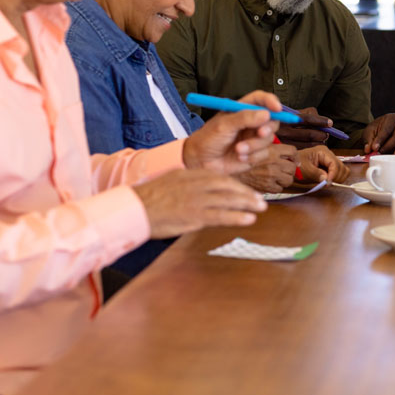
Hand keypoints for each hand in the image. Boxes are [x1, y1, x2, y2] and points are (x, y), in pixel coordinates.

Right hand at [133, 169, 266, 237]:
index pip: (219, 177)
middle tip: (260, 200)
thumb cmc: (149, 198)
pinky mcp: (194, 215)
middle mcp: (196, 184)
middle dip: (246, 194)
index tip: (246, 191)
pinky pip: (221, 216)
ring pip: (228, 199)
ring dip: (247, 204)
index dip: (236, 185)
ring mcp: (196, 199)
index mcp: (190, 174)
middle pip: (228, 186)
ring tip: (261, 208)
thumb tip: (201, 190)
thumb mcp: (170, 183)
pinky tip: (248, 219)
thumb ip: (188, 184)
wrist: (133, 209)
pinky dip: (237, 217)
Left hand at [182, 90, 278, 173]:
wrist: (201, 162)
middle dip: (267, 128)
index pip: (261, 100)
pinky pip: (264, 154)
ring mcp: (253, 138)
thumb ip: (244, 118)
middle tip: (260, 133)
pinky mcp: (255, 154)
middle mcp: (251, 123)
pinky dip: (252, 156)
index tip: (277, 108)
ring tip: (238, 149)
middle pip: (272, 120)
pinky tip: (239, 157)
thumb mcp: (224, 125)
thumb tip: (266, 114)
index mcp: (242, 110)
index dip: (271, 101)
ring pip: (269, 139)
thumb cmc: (208, 139)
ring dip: (254, 146)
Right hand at [237, 143, 298, 192]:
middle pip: (292, 167)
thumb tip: (280, 147)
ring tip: (277, 177)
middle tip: (283, 170)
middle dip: (289, 169)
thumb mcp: (254, 146)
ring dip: (284, 178)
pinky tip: (270, 183)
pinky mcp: (268, 187)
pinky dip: (276, 187)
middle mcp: (274, 163)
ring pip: (289, 179)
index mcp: (272, 150)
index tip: (295, 160)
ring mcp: (272, 176)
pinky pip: (280, 188)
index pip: (292, 151)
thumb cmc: (240, 158)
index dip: (295, 156)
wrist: (229, 172)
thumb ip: (268, 145)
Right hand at [274, 106, 332, 147]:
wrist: (252, 131)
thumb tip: (316, 115)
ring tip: (322, 140)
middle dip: (321, 134)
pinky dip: (309, 148)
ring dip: (317, 142)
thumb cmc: (270, 118)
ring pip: (306, 144)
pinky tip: (312, 145)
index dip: (320, 121)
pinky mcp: (280, 152)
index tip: (330, 122)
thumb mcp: (284, 109)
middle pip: (309, 134)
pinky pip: (300, 151)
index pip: (307, 119)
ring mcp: (282, 143)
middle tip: (327, 133)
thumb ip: (301, 112)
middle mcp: (282, 131)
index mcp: (284, 118)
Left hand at [294, 145, 348, 182]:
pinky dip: (337, 179)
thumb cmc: (297, 165)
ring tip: (327, 183)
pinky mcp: (330, 167)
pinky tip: (328, 181)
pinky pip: (340, 173)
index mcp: (323, 152)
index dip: (334, 174)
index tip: (328, 183)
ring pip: (343, 170)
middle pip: (341, 167)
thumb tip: (327, 180)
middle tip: (326, 184)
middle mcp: (329, 155)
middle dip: (336, 177)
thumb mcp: (305, 169)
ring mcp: (330, 161)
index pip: (334, 163)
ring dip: (338, 179)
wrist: (291, 166)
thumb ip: (316, 174)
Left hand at [363, 113, 394, 153]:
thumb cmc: (375, 131)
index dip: (380, 139)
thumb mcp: (368, 133)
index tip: (374, 148)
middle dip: (389, 146)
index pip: (386, 129)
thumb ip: (368, 141)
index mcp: (391, 118)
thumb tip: (369, 149)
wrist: (379, 133)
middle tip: (381, 153)